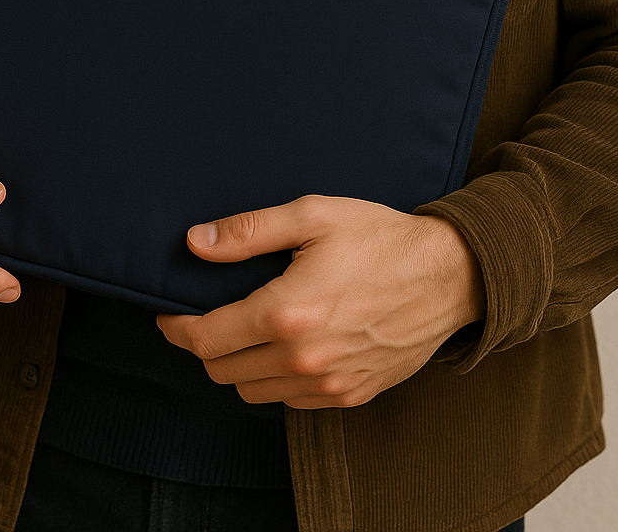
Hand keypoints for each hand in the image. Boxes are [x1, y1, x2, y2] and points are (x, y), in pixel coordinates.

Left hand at [157, 194, 484, 408]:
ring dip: (239, 365)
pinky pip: (291, 401)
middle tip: (208, 316)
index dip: (177, 328)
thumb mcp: (312, 215)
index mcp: (287, 312)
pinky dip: (276, 379)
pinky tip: (287, 345)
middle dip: (205, 346)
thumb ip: (248, 231)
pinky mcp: (350, 396)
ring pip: (253, 392)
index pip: (206, 338)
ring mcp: (328, 384)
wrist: (449, 275)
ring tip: (247, 329)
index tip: (168, 314)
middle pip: (222, 371)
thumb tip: (196, 242)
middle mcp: (304, 358)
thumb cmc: (380, 238)